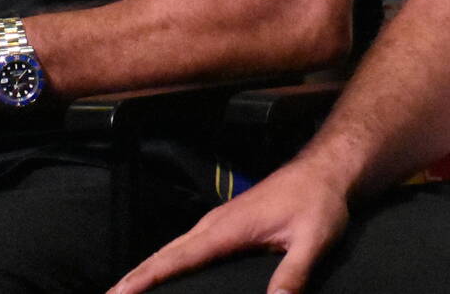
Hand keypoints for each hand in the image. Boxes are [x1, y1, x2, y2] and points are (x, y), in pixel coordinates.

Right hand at [109, 158, 351, 293]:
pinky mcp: (227, 224)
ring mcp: (219, 222)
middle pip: (165, 254)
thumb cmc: (319, 200)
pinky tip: (163, 274)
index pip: (177, 258)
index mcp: (227, 228)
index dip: (145, 279)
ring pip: (173, 248)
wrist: (326, 169)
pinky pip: (187, 245)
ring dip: (146, 269)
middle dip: (133, 278)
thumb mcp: (313, 240)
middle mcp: (215, 223)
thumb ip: (294, 274)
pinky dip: (166, 261)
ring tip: (122, 292)